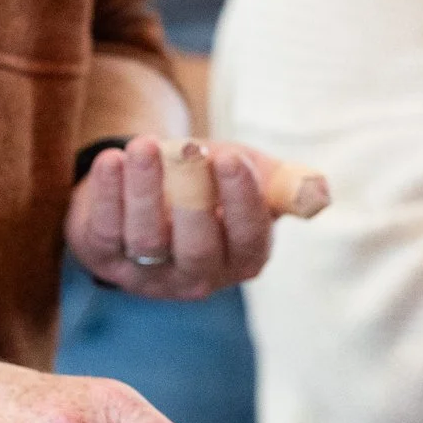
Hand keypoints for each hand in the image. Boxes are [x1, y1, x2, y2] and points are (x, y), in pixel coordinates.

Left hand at [66, 137, 274, 300]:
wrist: (150, 188)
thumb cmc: (210, 182)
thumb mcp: (251, 178)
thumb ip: (284, 182)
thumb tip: (318, 192)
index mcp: (242, 258)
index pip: (248, 239)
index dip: (241, 201)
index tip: (230, 158)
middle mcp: (197, 276)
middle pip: (197, 249)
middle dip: (193, 198)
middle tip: (188, 148)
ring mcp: (148, 274)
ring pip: (146, 241)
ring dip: (145, 190)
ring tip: (143, 145)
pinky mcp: (104, 259)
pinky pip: (104, 230)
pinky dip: (106, 195)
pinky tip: (111, 159)